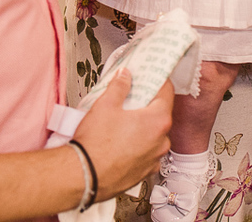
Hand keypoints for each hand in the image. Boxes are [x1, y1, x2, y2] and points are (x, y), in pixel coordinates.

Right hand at [72, 69, 172, 198]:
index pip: (167, 92)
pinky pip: (146, 152)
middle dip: (147, 104)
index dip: (159, 80)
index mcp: (157, 121)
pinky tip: (122, 141)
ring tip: (123, 121)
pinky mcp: (144, 172)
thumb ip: (119, 86)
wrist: (85, 175)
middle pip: (160, 114)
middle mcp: (161, 141)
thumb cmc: (96, 144)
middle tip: (132, 97)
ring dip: (143, 127)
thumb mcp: (105, 104)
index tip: (152, 76)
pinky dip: (138, 145)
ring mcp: (154, 158)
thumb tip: (124, 76)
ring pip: (154, 135)